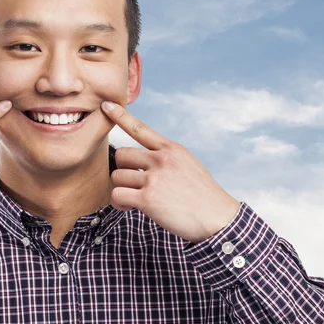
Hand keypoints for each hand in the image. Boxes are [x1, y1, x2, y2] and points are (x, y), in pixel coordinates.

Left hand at [101, 101, 240, 243]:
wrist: (217, 218)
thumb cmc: (203, 195)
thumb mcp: (190, 164)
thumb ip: (168, 158)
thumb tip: (147, 160)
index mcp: (172, 149)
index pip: (141, 128)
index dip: (121, 116)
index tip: (106, 105)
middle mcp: (162, 160)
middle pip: (121, 155)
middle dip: (123, 170)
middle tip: (132, 184)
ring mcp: (154, 178)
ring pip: (117, 176)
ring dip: (120, 189)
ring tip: (133, 199)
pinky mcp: (148, 199)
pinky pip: (118, 195)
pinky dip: (119, 203)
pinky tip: (129, 207)